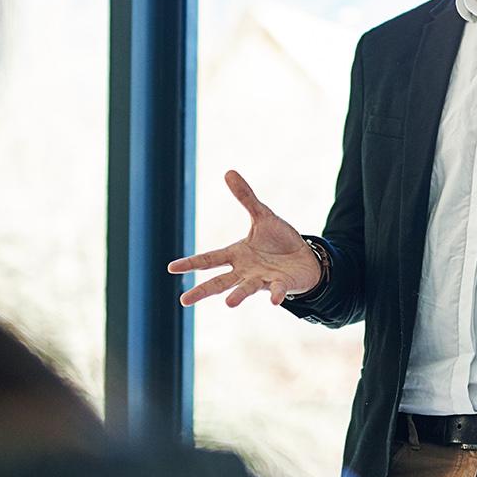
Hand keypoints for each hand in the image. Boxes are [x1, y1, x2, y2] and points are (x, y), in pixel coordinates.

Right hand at [167, 170, 321, 306]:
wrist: (304, 258)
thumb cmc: (279, 240)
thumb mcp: (262, 216)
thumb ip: (245, 198)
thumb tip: (228, 172)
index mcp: (237, 254)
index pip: (209, 259)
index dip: (191, 263)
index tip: (171, 268)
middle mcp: (246, 270)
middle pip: (220, 282)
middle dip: (203, 291)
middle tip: (184, 301)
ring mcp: (263, 279)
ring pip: (247, 288)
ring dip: (238, 296)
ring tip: (228, 304)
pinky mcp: (283, 285)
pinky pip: (278, 290)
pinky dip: (277, 294)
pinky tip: (274, 300)